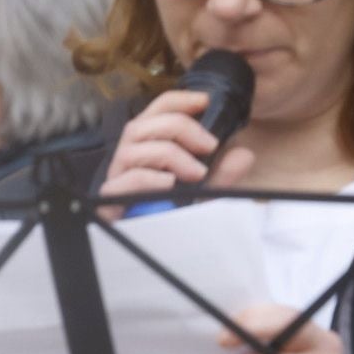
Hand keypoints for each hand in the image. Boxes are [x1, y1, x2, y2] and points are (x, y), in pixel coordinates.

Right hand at [98, 89, 256, 219]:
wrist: (149, 252)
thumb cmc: (171, 218)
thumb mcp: (202, 194)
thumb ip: (222, 175)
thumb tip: (244, 155)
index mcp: (145, 151)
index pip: (153, 113)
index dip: (177, 101)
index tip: (204, 102)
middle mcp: (127, 162)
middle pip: (139, 126)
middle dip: (179, 127)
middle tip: (209, 146)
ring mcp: (115, 181)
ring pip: (131, 149)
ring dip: (169, 154)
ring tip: (196, 172)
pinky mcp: (109, 203)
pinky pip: (123, 182)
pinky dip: (150, 178)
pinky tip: (170, 185)